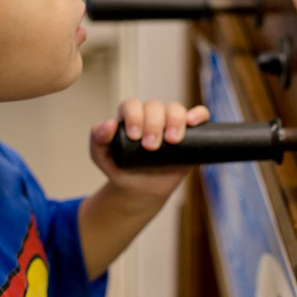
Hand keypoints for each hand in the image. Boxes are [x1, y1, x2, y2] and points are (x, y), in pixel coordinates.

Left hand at [90, 99, 209, 200]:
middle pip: (155, 106)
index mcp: (129, 117)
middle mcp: (151, 116)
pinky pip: (198, 115)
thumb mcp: (102, 157)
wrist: (141, 190)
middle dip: (154, 124)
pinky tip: (193, 123)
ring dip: (175, 120)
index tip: (134, 137)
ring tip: (172, 141)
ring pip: (175, 108)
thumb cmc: (121, 169)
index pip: (132, 106)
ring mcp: (171, 124)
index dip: (134, 116)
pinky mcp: (189, 134)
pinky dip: (198, 115)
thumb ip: (98, 141)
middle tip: (151, 147)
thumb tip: (109, 124)